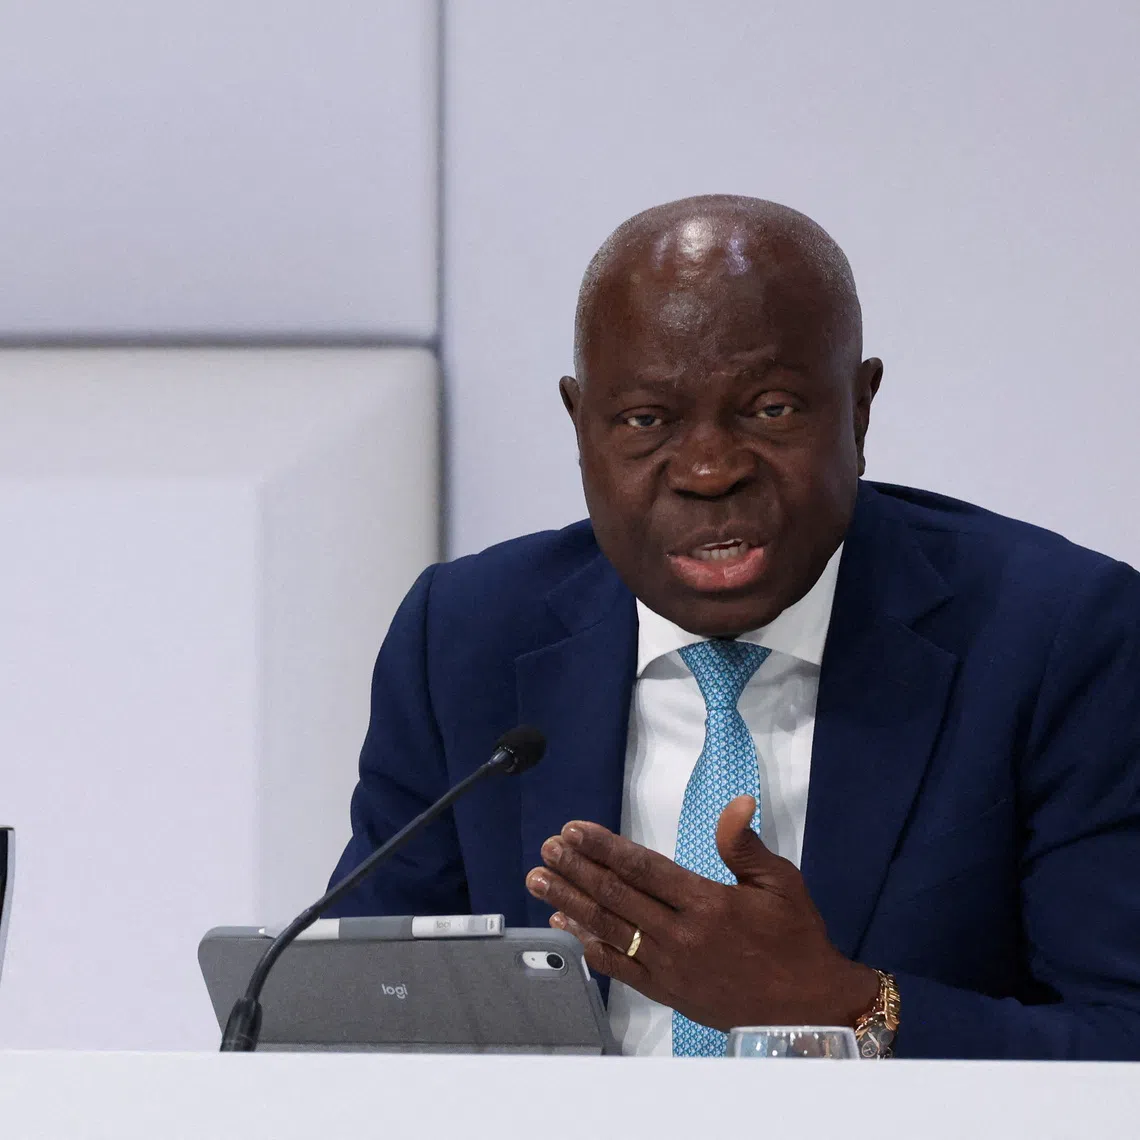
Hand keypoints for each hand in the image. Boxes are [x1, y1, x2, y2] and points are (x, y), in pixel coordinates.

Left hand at [525, 795, 877, 1030]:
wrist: (807, 1009)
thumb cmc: (795, 938)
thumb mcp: (781, 883)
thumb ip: (745, 845)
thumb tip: (737, 802)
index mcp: (707, 903)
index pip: (643, 868)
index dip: (604, 847)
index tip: (574, 830)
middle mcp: (680, 934)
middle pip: (616, 896)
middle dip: (576, 869)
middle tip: (546, 849)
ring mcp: (668, 966)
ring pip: (609, 928)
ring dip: (570, 901)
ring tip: (538, 879)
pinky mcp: (665, 991)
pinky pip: (617, 966)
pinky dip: (587, 944)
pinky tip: (565, 925)